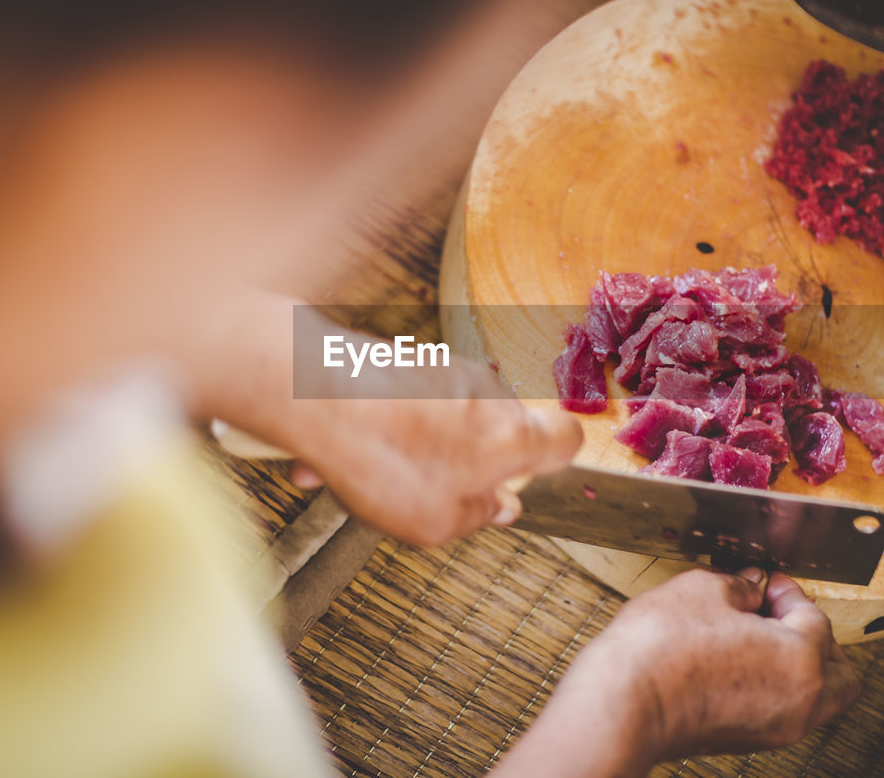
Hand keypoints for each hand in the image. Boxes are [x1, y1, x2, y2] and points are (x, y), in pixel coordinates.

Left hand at [184, 289, 582, 545]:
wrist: (318, 396)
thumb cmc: (384, 459)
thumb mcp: (437, 522)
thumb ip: (477, 517)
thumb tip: (497, 509)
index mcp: (512, 437)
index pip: (565, 439)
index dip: (552, 462)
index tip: (526, 480)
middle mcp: (487, 394)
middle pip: (493, 432)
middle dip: (462, 464)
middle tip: (427, 496)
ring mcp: (444, 370)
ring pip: (439, 421)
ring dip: (407, 454)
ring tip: (355, 485)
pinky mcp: (403, 360)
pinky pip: (398, 407)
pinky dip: (374, 434)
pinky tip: (329, 462)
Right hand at [491, 569, 859, 775]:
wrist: (622, 706)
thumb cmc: (660, 650)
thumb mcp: (701, 590)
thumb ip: (739, 584)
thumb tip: (751, 586)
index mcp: (802, 660)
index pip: (815, 617)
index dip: (789, 591)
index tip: (767, 581)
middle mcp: (801, 701)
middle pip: (839, 670)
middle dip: (815, 635)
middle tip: (777, 610)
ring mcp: (776, 728)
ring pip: (816, 696)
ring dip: (798, 663)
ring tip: (755, 634)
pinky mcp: (748, 740)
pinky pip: (785, 709)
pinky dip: (775, 684)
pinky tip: (737, 659)